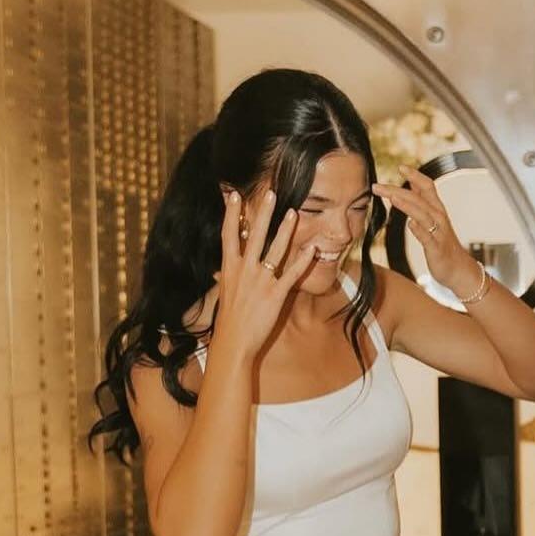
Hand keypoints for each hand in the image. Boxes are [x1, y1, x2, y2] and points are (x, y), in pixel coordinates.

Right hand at [210, 190, 305, 358]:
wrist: (233, 343)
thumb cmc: (229, 320)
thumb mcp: (225, 293)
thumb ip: (227, 277)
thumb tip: (222, 270)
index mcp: (229, 268)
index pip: (229, 234)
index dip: (231, 213)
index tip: (234, 194)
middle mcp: (243, 271)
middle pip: (253, 235)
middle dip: (262, 213)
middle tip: (271, 193)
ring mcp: (260, 282)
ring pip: (274, 250)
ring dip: (285, 230)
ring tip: (294, 212)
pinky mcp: (275, 295)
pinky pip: (291, 274)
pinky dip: (302, 260)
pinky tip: (312, 248)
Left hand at [372, 166, 478, 296]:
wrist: (459, 269)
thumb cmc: (442, 244)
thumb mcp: (432, 220)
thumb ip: (421, 203)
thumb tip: (409, 187)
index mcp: (437, 209)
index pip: (428, 186)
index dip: (415, 175)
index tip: (400, 167)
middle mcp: (439, 217)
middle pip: (418, 198)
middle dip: (397, 190)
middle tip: (377, 186)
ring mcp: (438, 232)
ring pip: (422, 214)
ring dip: (406, 205)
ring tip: (391, 197)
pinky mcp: (436, 248)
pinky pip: (427, 237)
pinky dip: (419, 230)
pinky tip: (410, 224)